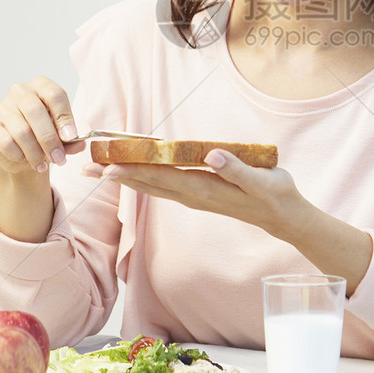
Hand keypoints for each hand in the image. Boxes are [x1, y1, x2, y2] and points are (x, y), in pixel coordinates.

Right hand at [0, 77, 84, 176]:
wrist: (20, 151)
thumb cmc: (42, 136)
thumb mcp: (60, 136)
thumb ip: (71, 140)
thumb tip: (80, 143)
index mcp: (41, 86)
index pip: (54, 95)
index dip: (64, 117)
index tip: (71, 137)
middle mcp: (20, 92)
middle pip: (36, 112)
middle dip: (50, 140)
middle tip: (59, 159)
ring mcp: (2, 108)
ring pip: (22, 131)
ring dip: (36, 152)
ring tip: (43, 165)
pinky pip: (6, 143)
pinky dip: (19, 155)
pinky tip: (25, 160)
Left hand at [85, 151, 373, 293]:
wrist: (285, 216)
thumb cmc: (275, 195)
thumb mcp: (262, 181)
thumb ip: (237, 169)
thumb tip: (212, 155)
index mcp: (205, 189)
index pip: (162, 178)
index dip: (134, 171)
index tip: (108, 166)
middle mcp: (194, 195)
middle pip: (150, 183)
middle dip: (119, 175)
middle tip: (88, 167)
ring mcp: (196, 196)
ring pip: (155, 185)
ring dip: (127, 177)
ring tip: (100, 171)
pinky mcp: (200, 194)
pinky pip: (166, 185)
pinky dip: (145, 178)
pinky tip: (134, 173)